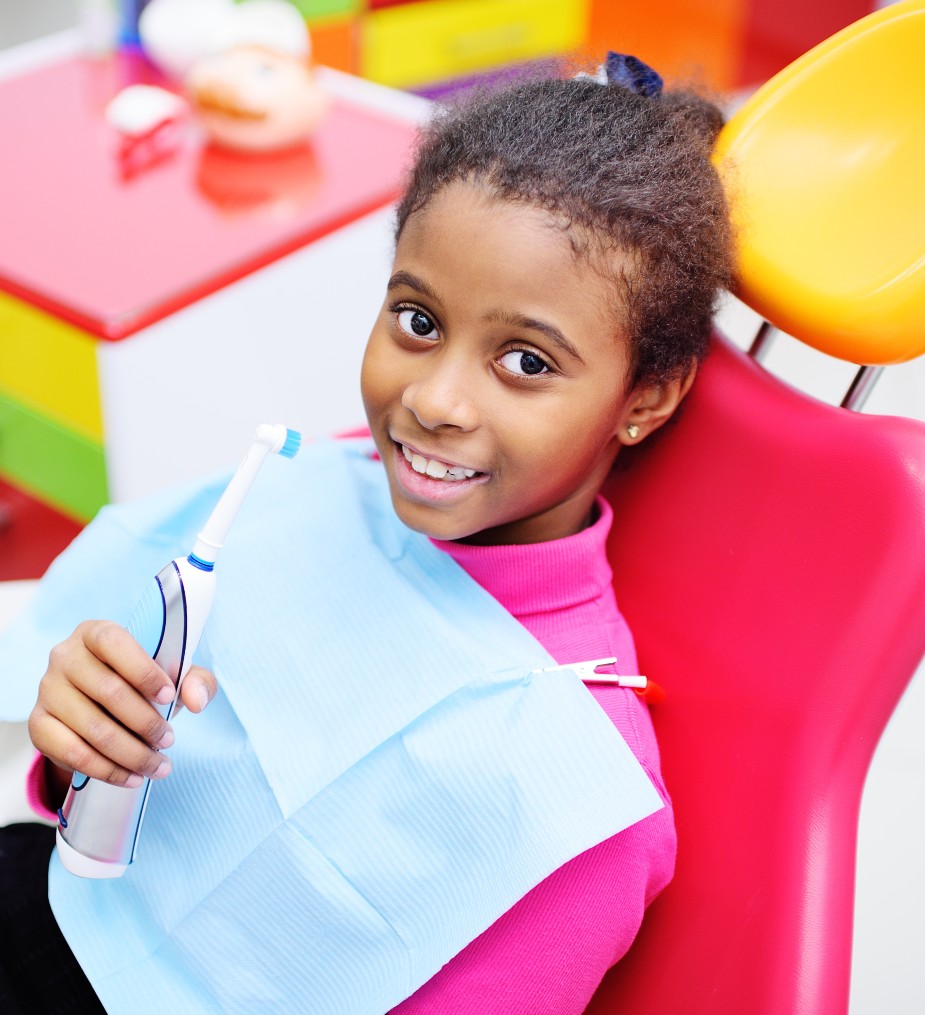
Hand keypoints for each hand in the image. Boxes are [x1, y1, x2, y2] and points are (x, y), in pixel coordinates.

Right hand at [28, 620, 216, 789]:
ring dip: (131, 753)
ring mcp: (47, 690)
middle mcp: (65, 656)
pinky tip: (130, 777)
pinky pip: (73, 753)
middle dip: (146, 723)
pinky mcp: (39, 725)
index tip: (169, 697)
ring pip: (93, 728)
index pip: (114, 644)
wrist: (100, 709)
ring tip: (157, 766)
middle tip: (169, 741)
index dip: (143, 671)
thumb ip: (195, 681)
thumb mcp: (172, 677)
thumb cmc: (140, 684)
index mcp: (96, 632)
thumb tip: (197, 700)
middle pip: (108, 691)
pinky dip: (107, 770)